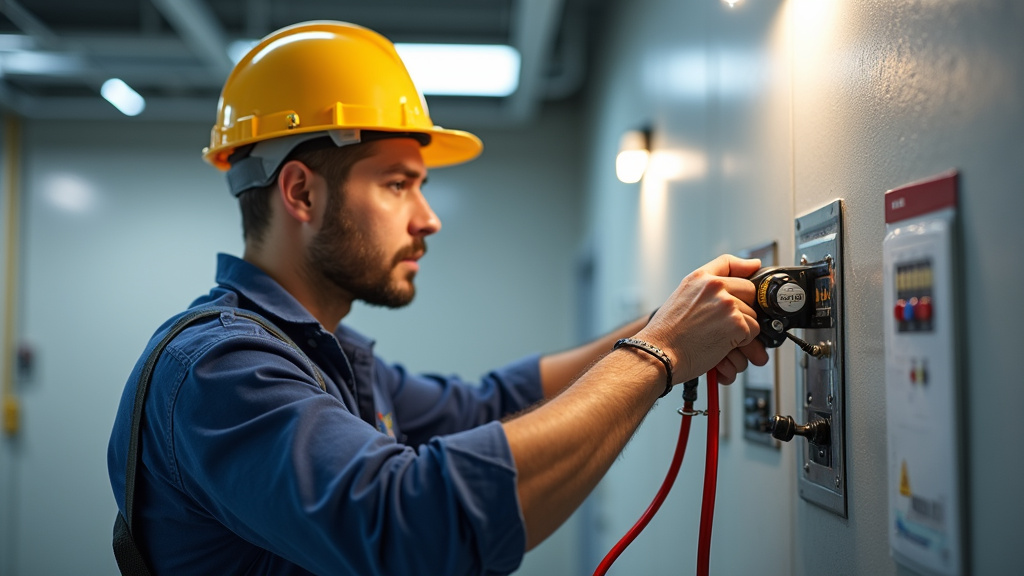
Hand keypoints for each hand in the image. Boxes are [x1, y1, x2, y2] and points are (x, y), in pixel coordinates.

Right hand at [635, 255, 768, 384]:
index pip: (729, 262)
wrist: (659, 353)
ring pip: (753, 315)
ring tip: (717, 337)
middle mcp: (715, 287)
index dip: (744, 267)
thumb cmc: (667, 332)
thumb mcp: (681, 297)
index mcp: (699, 279)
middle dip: (744, 308)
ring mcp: (727, 304)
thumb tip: (740, 276)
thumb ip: (706, 286)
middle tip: (724, 322)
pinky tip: (721, 345)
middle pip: (750, 291)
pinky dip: (741, 343)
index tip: (753, 269)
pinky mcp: (737, 324)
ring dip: (741, 330)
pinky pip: (752, 333)